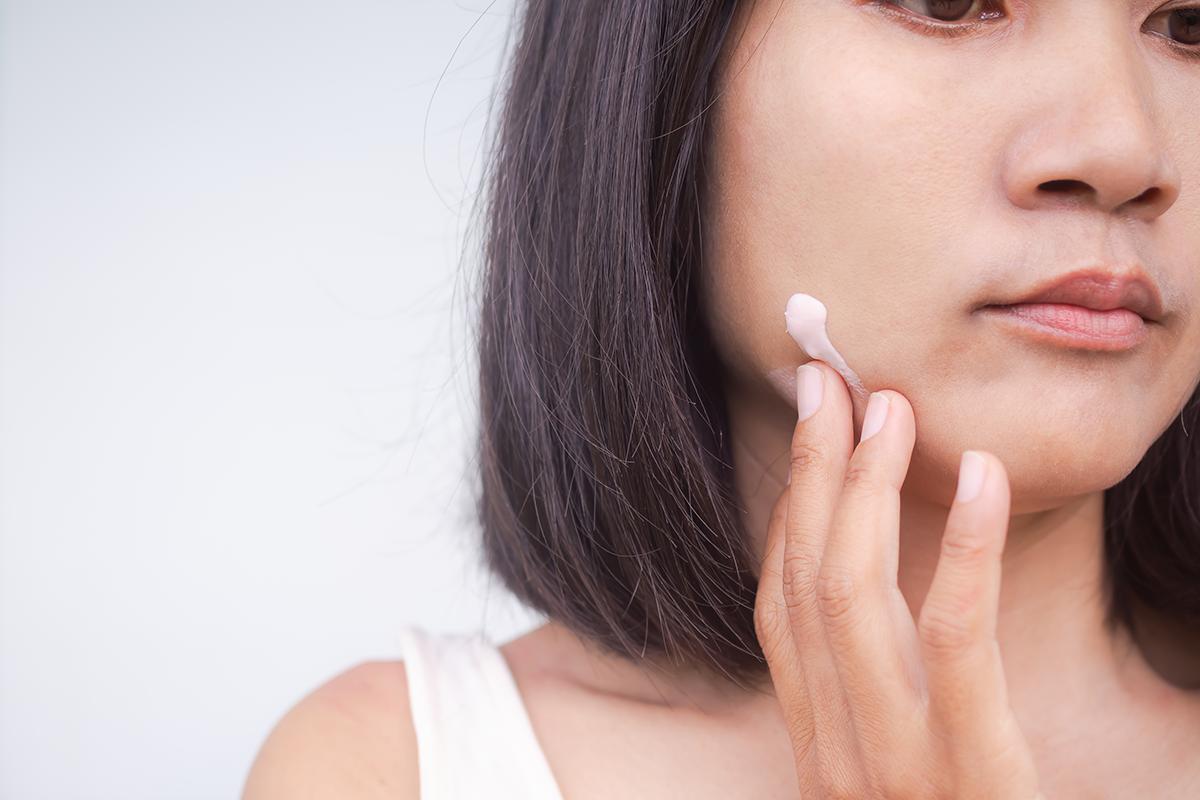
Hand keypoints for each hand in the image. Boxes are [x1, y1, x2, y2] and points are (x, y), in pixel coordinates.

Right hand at [754, 360, 1043, 799]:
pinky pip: (953, 645)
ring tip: (891, 411)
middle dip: (814, 473)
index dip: (788, 505)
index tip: (810, 426)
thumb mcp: (888, 785)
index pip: (776, 604)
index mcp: (815, 744)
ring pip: (851, 599)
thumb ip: (868, 709)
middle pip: (803, 581)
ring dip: (866, 491)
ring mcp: (891, 765)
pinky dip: (962, 552)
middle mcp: (833, 749)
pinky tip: (982, 480)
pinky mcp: (969, 778)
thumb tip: (867, 603)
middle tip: (835, 383)